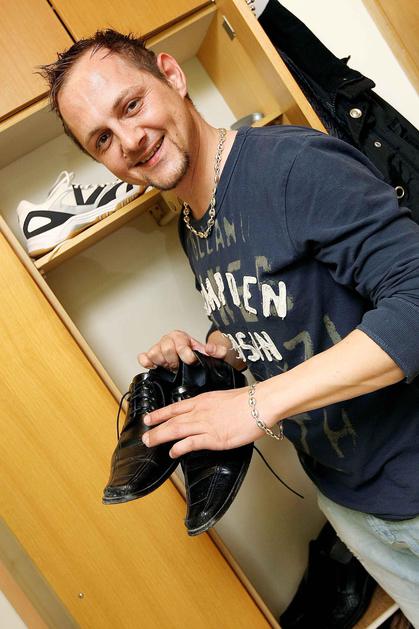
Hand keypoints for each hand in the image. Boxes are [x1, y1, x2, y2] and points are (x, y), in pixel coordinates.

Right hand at [137, 329, 239, 371]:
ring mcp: (158, 348)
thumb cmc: (200, 355)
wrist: (191, 359)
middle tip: (179, 366)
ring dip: (162, 363)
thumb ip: (218, 351)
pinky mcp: (151, 357)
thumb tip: (210, 349)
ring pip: (154, 354)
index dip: (186, 354)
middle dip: (174, 360)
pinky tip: (153, 367)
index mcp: (182, 337)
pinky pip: (143, 358)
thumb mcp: (214, 353)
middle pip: (166, 349)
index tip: (191, 361)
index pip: (180, 344)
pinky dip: (146, 362)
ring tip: (171, 367)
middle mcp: (168, 341)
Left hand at [141, 387, 263, 456]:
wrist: (260, 403)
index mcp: (202, 401)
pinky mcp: (214, 437)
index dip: (160, 414)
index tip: (148, 418)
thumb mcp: (223, 398)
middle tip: (144, 436)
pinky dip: (179, 448)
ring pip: (176, 430)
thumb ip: (211, 406)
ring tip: (150, 442)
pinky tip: (172, 452)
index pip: (175, 407)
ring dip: (161, 436)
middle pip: (172, 420)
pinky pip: (191, 443)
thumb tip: (206, 411)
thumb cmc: (248, 401)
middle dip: (156, 428)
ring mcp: (206, 425)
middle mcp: (200, 412)